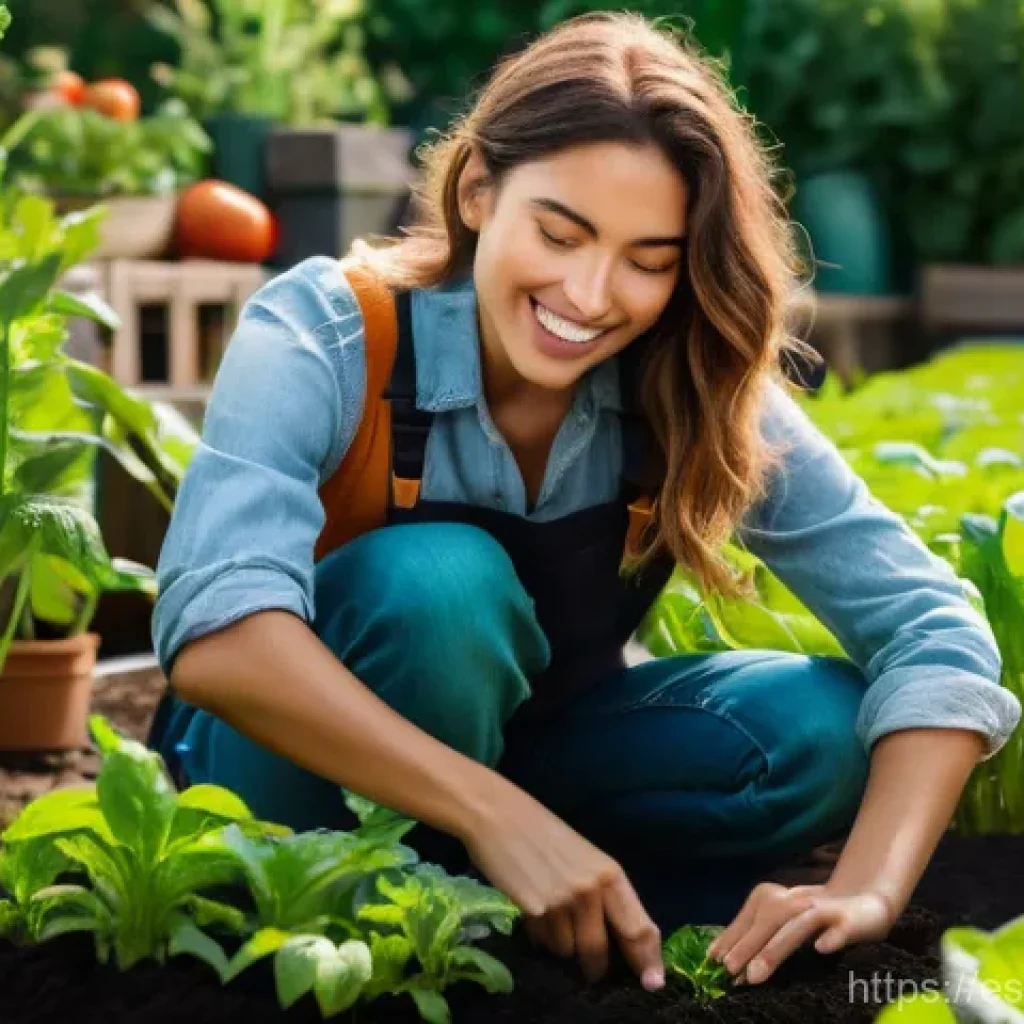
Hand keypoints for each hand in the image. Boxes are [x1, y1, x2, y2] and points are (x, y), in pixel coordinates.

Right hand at [457, 782, 663, 990]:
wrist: (499, 815)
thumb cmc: (544, 833)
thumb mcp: (585, 860)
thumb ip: (602, 896)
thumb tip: (614, 940)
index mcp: (610, 874)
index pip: (639, 927)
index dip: (647, 960)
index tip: (652, 984)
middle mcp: (590, 890)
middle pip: (600, 951)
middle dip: (596, 968)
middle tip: (591, 971)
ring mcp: (561, 902)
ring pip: (567, 951)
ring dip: (561, 944)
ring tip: (549, 913)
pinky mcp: (534, 910)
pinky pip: (543, 942)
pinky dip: (540, 936)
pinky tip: (533, 910)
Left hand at [707, 882, 897, 984]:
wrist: (863, 901)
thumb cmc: (814, 918)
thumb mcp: (783, 924)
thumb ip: (757, 937)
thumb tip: (723, 958)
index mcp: (774, 899)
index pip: (748, 919)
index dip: (731, 939)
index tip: (714, 962)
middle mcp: (794, 901)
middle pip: (768, 922)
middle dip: (748, 947)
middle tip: (731, 973)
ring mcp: (821, 909)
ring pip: (797, 927)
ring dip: (776, 949)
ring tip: (756, 974)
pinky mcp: (847, 920)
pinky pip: (839, 929)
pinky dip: (831, 938)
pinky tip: (821, 949)